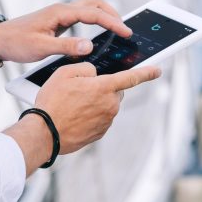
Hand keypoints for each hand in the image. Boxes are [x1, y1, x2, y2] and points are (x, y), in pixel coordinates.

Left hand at [0, 0, 131, 64]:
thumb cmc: (16, 42)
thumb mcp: (42, 47)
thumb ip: (66, 46)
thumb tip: (89, 46)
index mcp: (60, 12)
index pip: (93, 13)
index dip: (112, 22)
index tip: (126, 31)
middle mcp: (61, 9)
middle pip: (95, 4)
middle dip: (112, 14)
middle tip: (125, 29)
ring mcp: (59, 14)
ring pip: (88, 7)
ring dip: (104, 14)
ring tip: (117, 28)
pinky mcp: (57, 21)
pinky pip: (81, 16)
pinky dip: (94, 20)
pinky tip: (99, 31)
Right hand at [34, 62, 161, 154]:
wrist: (45, 133)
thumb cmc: (52, 102)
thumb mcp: (64, 73)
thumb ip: (85, 68)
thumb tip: (94, 74)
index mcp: (104, 87)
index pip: (131, 77)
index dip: (146, 72)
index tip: (157, 71)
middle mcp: (110, 105)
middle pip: (114, 91)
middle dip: (103, 88)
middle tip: (80, 91)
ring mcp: (106, 121)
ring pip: (106, 105)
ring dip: (94, 103)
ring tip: (71, 106)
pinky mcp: (99, 133)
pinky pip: (99, 119)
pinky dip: (90, 116)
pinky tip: (73, 116)